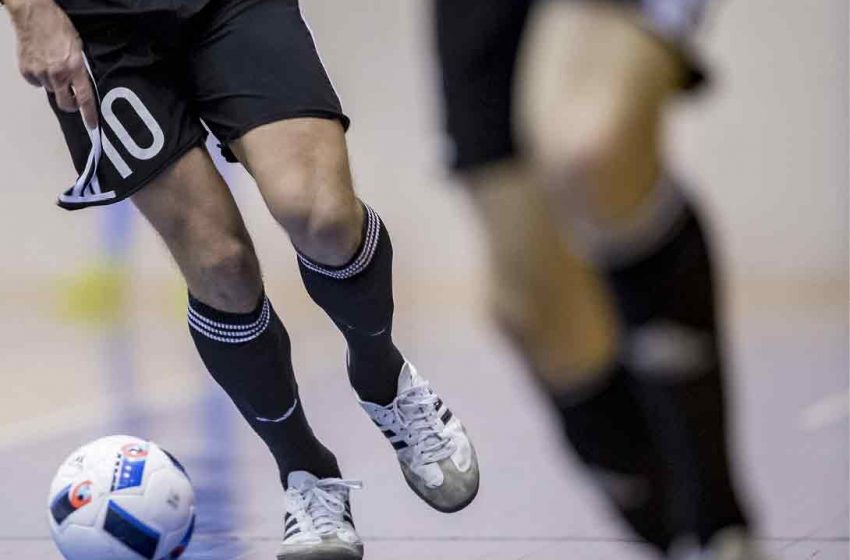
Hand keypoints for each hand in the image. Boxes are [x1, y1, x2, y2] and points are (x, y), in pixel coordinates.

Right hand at [7, 0, 97, 128]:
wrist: (34, 14)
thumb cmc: (58, 26)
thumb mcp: (78, 48)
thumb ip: (80, 69)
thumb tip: (81, 84)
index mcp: (75, 68)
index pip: (85, 98)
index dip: (89, 114)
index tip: (92, 125)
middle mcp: (58, 74)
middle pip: (65, 103)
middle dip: (70, 104)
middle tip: (71, 97)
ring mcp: (40, 73)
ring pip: (50, 91)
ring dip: (54, 85)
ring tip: (53, 67)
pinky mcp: (26, 70)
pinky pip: (36, 83)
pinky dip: (40, 78)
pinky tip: (42, 64)